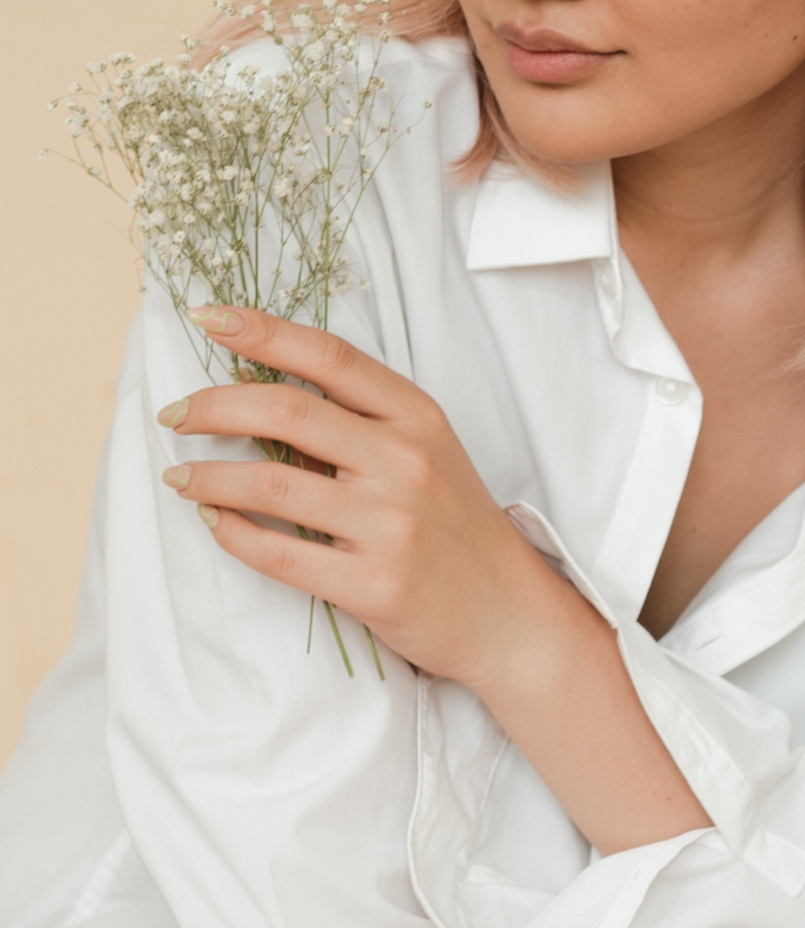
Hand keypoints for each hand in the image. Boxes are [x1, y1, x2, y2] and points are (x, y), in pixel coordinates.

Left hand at [157, 305, 571, 687]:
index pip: (329, 357)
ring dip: (206, 476)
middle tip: (176, 415)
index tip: (208, 318)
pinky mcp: (374, 584)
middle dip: (212, 406)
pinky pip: (278, 554)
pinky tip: (215, 522)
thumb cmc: (456, 523)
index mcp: (419, 417)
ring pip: (269, 485)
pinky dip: (232, 533)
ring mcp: (391, 525)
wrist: (505, 609)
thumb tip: (259, 394)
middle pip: (286, 412)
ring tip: (181, 477)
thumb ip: (360, 420)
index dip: (262, 331)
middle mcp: (406, 462)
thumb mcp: (426, 452)